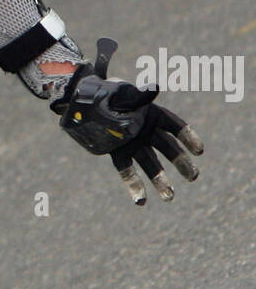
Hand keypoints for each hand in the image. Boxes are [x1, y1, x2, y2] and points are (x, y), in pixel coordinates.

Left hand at [50, 39, 203, 203]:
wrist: (87, 100)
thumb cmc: (109, 93)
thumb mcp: (124, 92)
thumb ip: (139, 94)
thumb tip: (155, 87)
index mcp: (153, 114)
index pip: (175, 126)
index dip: (188, 137)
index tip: (200, 151)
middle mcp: (147, 131)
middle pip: (167, 148)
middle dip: (181, 163)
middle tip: (194, 177)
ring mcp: (134, 144)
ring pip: (150, 164)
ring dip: (160, 180)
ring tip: (169, 197)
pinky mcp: (119, 154)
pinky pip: (127, 171)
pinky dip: (134, 185)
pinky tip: (140, 201)